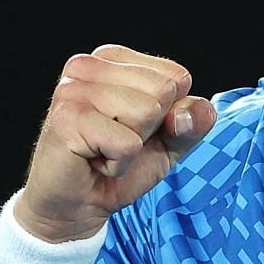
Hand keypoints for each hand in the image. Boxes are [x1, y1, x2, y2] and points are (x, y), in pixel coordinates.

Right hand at [14, 45, 214, 242]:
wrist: (74, 205)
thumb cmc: (114, 166)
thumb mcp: (167, 142)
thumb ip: (192, 122)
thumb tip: (195, 110)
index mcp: (112, 59)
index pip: (177, 76)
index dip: (166, 115)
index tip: (131, 129)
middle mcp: (88, 65)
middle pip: (163, 90)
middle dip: (148, 129)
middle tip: (114, 142)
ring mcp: (74, 89)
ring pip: (147, 113)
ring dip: (132, 148)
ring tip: (103, 150)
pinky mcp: (68, 118)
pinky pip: (128, 144)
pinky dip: (118, 165)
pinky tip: (93, 161)